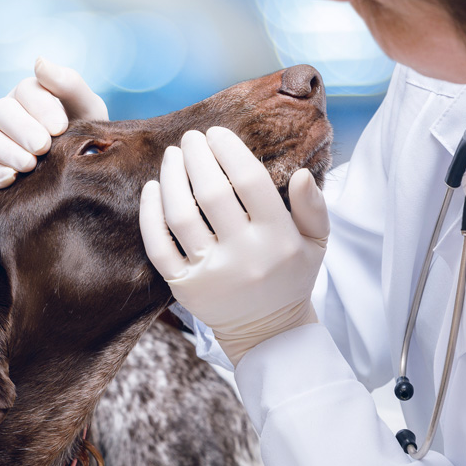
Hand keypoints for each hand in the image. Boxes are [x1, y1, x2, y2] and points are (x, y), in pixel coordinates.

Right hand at [0, 57, 107, 188]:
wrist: (83, 169)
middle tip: (44, 146)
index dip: (41, 108)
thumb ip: (68, 84)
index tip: (60, 128)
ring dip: (5, 150)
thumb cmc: (84, 133)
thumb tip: (39, 62)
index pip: (25, 90)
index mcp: (28, 95)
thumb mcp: (87, 108)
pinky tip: (12, 178)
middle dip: (22, 129)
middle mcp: (5, 115)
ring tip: (30, 164)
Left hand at [139, 127, 328, 365]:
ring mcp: (210, 273)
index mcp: (278, 238)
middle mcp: (243, 255)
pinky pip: (158, 247)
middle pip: (211, 192)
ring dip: (171, 178)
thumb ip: (313, 208)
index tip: (216, 133)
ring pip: (180, 216)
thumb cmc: (290, 276)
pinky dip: (150, 215)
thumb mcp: (316, 244)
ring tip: (172, 156)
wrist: (267, 332)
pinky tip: (152, 189)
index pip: (250, 181)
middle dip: (197, 156)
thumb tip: (300, 174)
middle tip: (190, 138)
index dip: (229, 150)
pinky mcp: (184, 288)